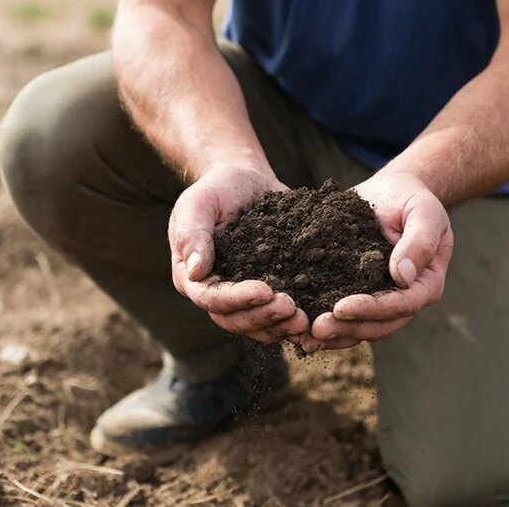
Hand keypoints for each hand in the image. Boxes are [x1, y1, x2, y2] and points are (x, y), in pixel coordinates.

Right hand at [169, 163, 310, 342]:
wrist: (245, 182)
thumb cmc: (216, 190)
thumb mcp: (198, 204)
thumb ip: (193, 235)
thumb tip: (196, 272)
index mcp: (193, 278)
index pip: (211, 298)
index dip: (237, 299)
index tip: (265, 290)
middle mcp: (217, 295)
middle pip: (235, 320)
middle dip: (263, 317)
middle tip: (292, 309)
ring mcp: (244, 298)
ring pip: (258, 326)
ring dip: (280, 326)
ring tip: (305, 320)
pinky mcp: (269, 293)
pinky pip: (279, 316)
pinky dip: (295, 321)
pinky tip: (316, 319)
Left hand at [301, 171, 452, 351]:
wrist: (393, 192)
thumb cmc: (412, 198)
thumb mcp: (424, 212)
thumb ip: (419, 242)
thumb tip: (402, 276)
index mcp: (425, 284)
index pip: (401, 305)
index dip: (372, 309)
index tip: (340, 307)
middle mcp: (405, 299)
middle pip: (379, 325)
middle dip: (347, 328)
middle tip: (316, 329)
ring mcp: (381, 300)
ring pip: (360, 327)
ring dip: (333, 334)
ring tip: (305, 336)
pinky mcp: (358, 294)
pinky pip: (343, 316)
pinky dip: (324, 321)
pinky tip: (300, 328)